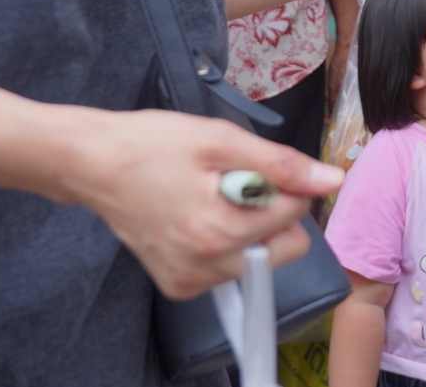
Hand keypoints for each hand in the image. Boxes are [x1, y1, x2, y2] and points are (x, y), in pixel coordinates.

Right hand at [54, 106, 341, 299]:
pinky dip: (225, 242)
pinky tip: (196, 215)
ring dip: (247, 227)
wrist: (93, 165)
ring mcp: (190, 280)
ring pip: (257, 258)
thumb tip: (331, 180)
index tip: (253, 166)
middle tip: (232, 183)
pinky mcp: (178, 285)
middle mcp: (206, 267)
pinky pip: (228, 267)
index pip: (295, 212)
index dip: (283, 182)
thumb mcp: (222, 140)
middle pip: (283, 246)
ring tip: (208, 196)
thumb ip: (281, 165)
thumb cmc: (153, 145)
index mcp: (219, 232)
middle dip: (271, 212)